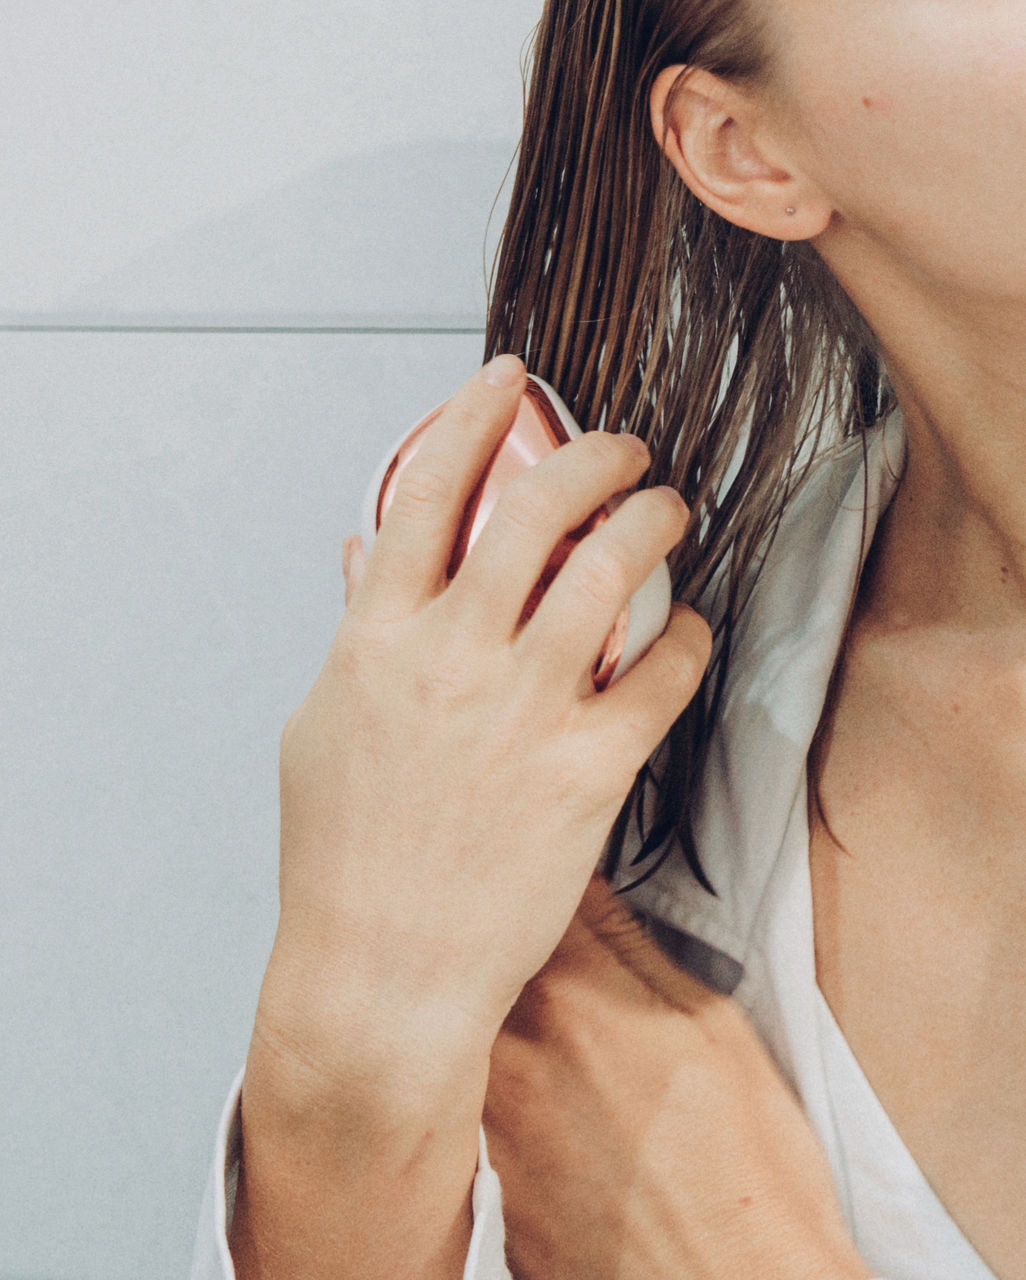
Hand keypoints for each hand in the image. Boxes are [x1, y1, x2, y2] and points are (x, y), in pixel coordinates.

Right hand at [261, 355, 711, 1070]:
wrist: (384, 968)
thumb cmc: (345, 854)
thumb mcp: (323, 725)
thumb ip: (354, 629)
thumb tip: (362, 551)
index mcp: (379, 638)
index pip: (427, 489)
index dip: (471, 415)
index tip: (506, 379)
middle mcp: (453, 658)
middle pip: (537, 508)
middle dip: (595, 454)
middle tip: (623, 450)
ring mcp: (523, 712)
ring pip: (611, 570)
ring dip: (653, 519)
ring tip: (668, 508)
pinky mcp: (586, 772)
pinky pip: (660, 676)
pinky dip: (686, 638)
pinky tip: (690, 629)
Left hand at [484, 877, 873, 1279]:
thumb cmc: (748, 1171)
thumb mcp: (713, 1026)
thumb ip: (632, 949)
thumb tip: (584, 890)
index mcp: (571, 996)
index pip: (519, 891)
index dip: (525, 868)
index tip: (532, 856)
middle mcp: (506, 1053)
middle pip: (463, 955)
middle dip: (485, 932)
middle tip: (512, 919)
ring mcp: (481, 1125)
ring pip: (452, 1027)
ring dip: (473, 1003)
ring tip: (536, 1022)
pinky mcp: (477, 1187)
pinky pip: (459, 1105)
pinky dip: (479, 1084)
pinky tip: (534, 1098)